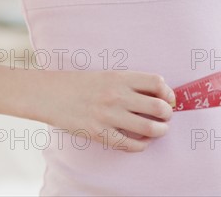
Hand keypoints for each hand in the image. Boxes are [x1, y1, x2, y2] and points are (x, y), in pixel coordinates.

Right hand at [40, 69, 175, 151]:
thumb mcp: (108, 75)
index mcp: (121, 77)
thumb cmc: (82, 84)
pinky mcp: (99, 133)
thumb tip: (158, 94)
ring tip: (160, 130)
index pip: (157, 83)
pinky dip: (141, 145)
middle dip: (168, 114)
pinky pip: (129, 144)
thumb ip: (131, 83)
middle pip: (157, 106)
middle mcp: (117, 95)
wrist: (52, 94)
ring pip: (148, 127)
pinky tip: (142, 142)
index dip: (168, 92)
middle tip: (167, 116)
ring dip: (160, 131)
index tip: (169, 98)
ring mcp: (109, 115)